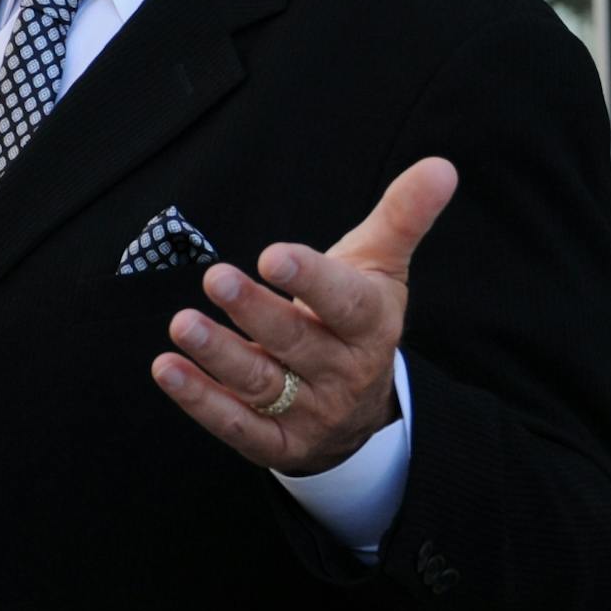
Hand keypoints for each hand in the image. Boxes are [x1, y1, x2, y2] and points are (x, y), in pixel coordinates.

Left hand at [150, 158, 457, 475]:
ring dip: (219, 355)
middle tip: (215, 278)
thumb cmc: (357, 316)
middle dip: (255, 311)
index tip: (272, 254)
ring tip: (181, 324)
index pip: (345, 303)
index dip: (310, 279)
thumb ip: (402, 216)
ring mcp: (310, 412)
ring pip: (262, 385)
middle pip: (296, 342)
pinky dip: (201, 401)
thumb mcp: (380, 265)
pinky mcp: (278, 445)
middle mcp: (343, 372)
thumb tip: (442, 166)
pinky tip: (168, 369)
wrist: (363, 410)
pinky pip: (238, 427)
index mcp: (370, 324)